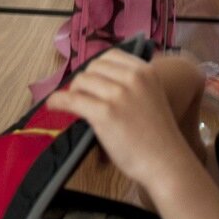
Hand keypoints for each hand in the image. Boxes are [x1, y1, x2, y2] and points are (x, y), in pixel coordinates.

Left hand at [46, 51, 201, 187]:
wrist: (165, 162)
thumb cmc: (158, 135)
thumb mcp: (151, 96)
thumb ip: (132, 83)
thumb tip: (97, 78)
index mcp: (146, 71)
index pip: (110, 56)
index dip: (97, 69)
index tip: (92, 81)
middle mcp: (133, 78)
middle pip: (93, 67)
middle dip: (85, 80)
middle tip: (82, 96)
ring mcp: (118, 95)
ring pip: (81, 81)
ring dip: (73, 92)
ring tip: (73, 104)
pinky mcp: (105, 113)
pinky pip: (71, 100)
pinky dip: (58, 101)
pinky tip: (52, 105)